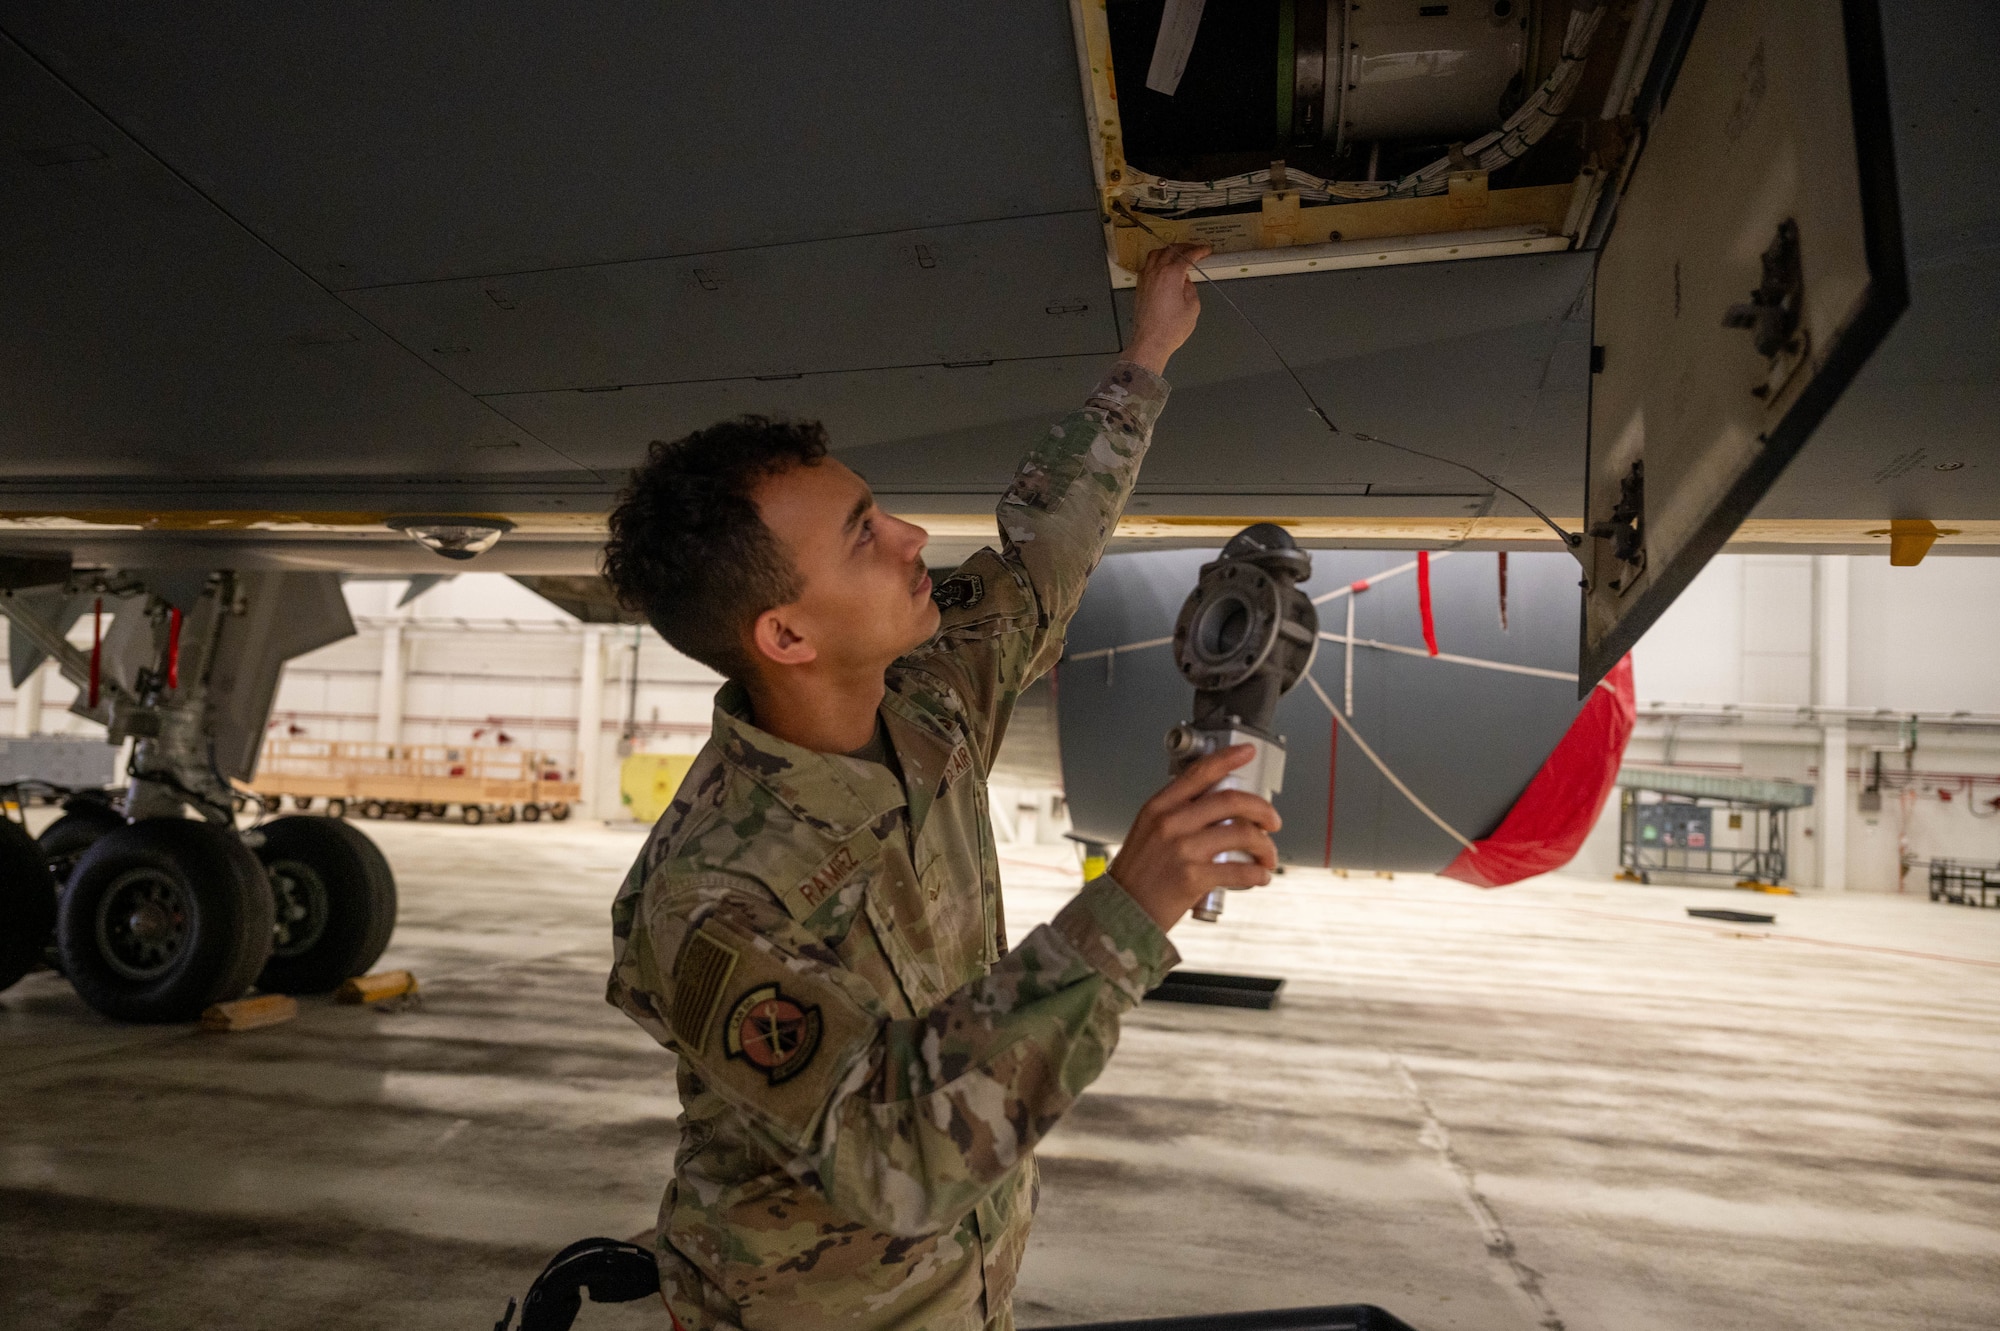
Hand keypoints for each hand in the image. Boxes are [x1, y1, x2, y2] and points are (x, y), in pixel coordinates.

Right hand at [1106, 745, 1280, 931]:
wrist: (1121, 912)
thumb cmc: (1137, 874)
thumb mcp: (1147, 831)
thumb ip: (1176, 813)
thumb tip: (1217, 804)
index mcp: (1159, 807)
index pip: (1198, 773)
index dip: (1228, 758)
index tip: (1247, 752)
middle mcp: (1170, 823)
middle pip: (1231, 801)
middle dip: (1262, 809)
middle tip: (1272, 820)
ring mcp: (1182, 850)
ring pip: (1242, 834)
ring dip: (1265, 846)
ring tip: (1267, 856)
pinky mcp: (1192, 877)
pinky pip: (1238, 870)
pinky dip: (1256, 874)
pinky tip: (1259, 876)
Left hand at [1124, 243, 1210, 375]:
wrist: (1151, 342)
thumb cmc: (1170, 329)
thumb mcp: (1192, 307)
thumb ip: (1191, 289)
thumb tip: (1186, 283)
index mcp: (1171, 274)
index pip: (1187, 256)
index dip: (1199, 251)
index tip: (1205, 250)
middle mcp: (1156, 273)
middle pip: (1171, 250)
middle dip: (1185, 247)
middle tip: (1195, 250)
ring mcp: (1146, 279)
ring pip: (1156, 254)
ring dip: (1169, 250)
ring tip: (1178, 254)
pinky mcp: (1140, 287)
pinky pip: (1148, 265)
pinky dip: (1157, 260)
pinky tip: (1162, 266)